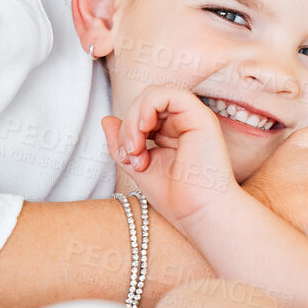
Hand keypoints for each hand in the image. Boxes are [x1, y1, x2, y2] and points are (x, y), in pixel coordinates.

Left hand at [101, 84, 238, 224]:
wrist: (198, 213)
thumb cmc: (176, 198)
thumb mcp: (137, 166)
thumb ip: (122, 143)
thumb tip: (106, 119)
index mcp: (173, 132)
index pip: (143, 112)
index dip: (127, 129)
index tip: (126, 159)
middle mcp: (184, 122)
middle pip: (146, 101)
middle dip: (129, 124)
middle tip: (130, 154)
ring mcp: (194, 117)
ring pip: (154, 94)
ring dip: (135, 117)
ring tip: (136, 146)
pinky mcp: (201, 116)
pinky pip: (168, 94)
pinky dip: (148, 106)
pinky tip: (144, 128)